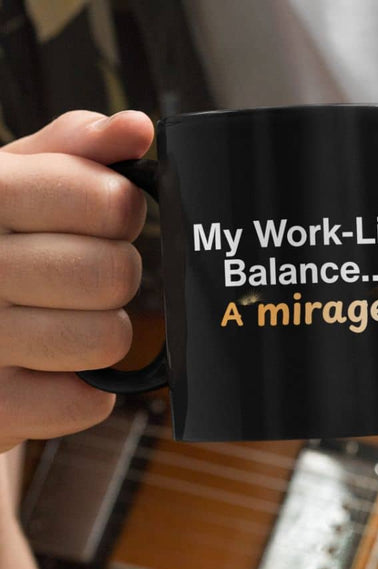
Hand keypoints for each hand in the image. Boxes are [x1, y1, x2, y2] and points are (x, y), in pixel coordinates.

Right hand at [0, 109, 153, 452]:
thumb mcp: (13, 181)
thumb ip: (73, 149)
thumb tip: (137, 129)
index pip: (109, 200)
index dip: (121, 212)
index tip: (102, 217)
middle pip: (115, 274)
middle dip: (115, 274)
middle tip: (84, 273)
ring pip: (107, 340)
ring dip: (100, 333)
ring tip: (61, 320)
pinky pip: (85, 402)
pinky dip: (84, 390)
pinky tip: (50, 369)